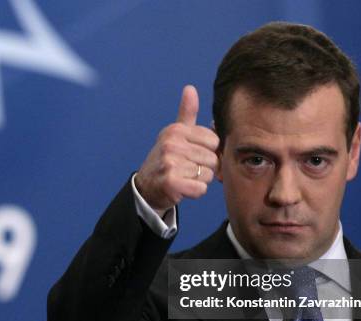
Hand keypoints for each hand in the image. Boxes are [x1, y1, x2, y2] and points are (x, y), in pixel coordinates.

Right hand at [135, 85, 219, 210]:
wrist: (146, 187)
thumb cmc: (167, 159)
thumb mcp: (175, 134)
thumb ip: (186, 113)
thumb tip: (190, 88)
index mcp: (176, 131)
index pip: (214, 141)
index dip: (208, 151)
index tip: (192, 155)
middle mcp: (171, 144)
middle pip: (213, 159)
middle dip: (204, 168)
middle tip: (187, 169)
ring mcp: (170, 163)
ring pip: (207, 175)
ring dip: (199, 180)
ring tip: (184, 177)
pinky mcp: (171, 182)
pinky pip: (200, 189)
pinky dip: (195, 192)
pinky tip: (183, 188)